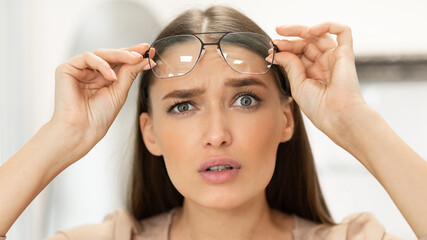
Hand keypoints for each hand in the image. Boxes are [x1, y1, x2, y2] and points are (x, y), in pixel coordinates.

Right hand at [51, 44, 154, 159]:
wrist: (82, 130)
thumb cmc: (99, 116)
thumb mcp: (120, 91)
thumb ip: (130, 73)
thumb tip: (145, 59)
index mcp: (103, 77)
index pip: (120, 62)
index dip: (135, 56)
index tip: (151, 52)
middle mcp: (90, 71)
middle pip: (111, 55)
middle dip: (130, 52)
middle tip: (145, 50)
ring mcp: (78, 69)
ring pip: (101, 53)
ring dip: (120, 55)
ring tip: (135, 60)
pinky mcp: (66, 68)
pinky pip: (88, 58)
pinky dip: (102, 65)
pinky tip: (112, 76)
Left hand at [267, 22, 367, 140]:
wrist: (336, 116)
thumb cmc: (318, 107)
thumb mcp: (297, 85)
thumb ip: (289, 66)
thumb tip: (277, 51)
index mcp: (313, 72)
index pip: (298, 53)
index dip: (284, 50)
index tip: (270, 52)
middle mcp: (324, 63)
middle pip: (306, 43)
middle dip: (289, 40)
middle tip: (274, 41)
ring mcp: (335, 58)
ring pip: (319, 35)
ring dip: (300, 30)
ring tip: (283, 32)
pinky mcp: (346, 54)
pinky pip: (343, 32)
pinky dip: (328, 25)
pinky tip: (311, 31)